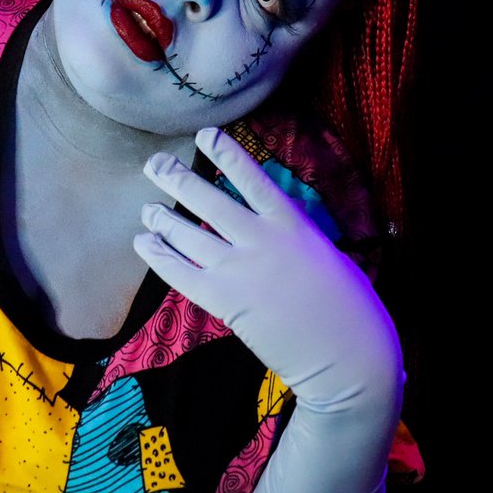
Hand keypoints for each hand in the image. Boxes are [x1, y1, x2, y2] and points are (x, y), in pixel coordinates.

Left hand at [134, 127, 401, 412]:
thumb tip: (270, 223)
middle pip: (207, 199)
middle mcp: (261, 239)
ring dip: (162, 218)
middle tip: (154, 164)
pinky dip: (158, 255)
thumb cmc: (350, 308)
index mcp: (293, 224)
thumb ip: (294, 235)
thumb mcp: (327, 255)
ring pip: (187, 233)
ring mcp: (239, 269)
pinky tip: (142, 242)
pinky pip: (179, 272)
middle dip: (176, 178)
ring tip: (148, 208)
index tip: (205, 134)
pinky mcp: (223, 301)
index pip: (252, 178)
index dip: (226, 153)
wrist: (347, 358)